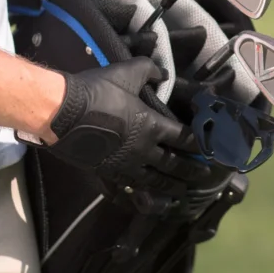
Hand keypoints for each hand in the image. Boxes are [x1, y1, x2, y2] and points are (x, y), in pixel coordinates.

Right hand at [39, 58, 210, 194]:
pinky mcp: (104, 173)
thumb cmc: (97, 91)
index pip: (184, 138)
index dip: (200, 145)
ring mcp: (123, 165)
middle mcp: (142, 151)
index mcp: (151, 126)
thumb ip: (149, 71)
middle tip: (204, 178)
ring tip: (181, 194)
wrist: (61, 112)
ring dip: (169, 188)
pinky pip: (125, 189)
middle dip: (191, 172)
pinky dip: (136, 197)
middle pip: (173, 165)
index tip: (212, 152)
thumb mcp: (127, 72)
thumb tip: (162, 73)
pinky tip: (142, 201)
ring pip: (152, 182)